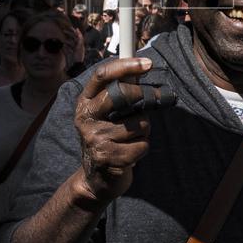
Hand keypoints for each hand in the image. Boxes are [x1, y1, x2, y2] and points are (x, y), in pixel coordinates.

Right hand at [73, 57, 153, 202]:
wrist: (96, 179)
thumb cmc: (109, 138)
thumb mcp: (107, 114)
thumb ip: (120, 94)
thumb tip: (144, 68)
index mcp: (85, 101)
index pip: (102, 75)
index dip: (126, 65)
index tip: (147, 63)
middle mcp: (85, 117)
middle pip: (122, 95)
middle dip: (144, 96)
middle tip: (158, 97)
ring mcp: (94, 137)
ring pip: (139, 123)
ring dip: (144, 131)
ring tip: (131, 139)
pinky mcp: (106, 157)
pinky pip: (141, 145)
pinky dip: (142, 149)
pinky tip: (131, 154)